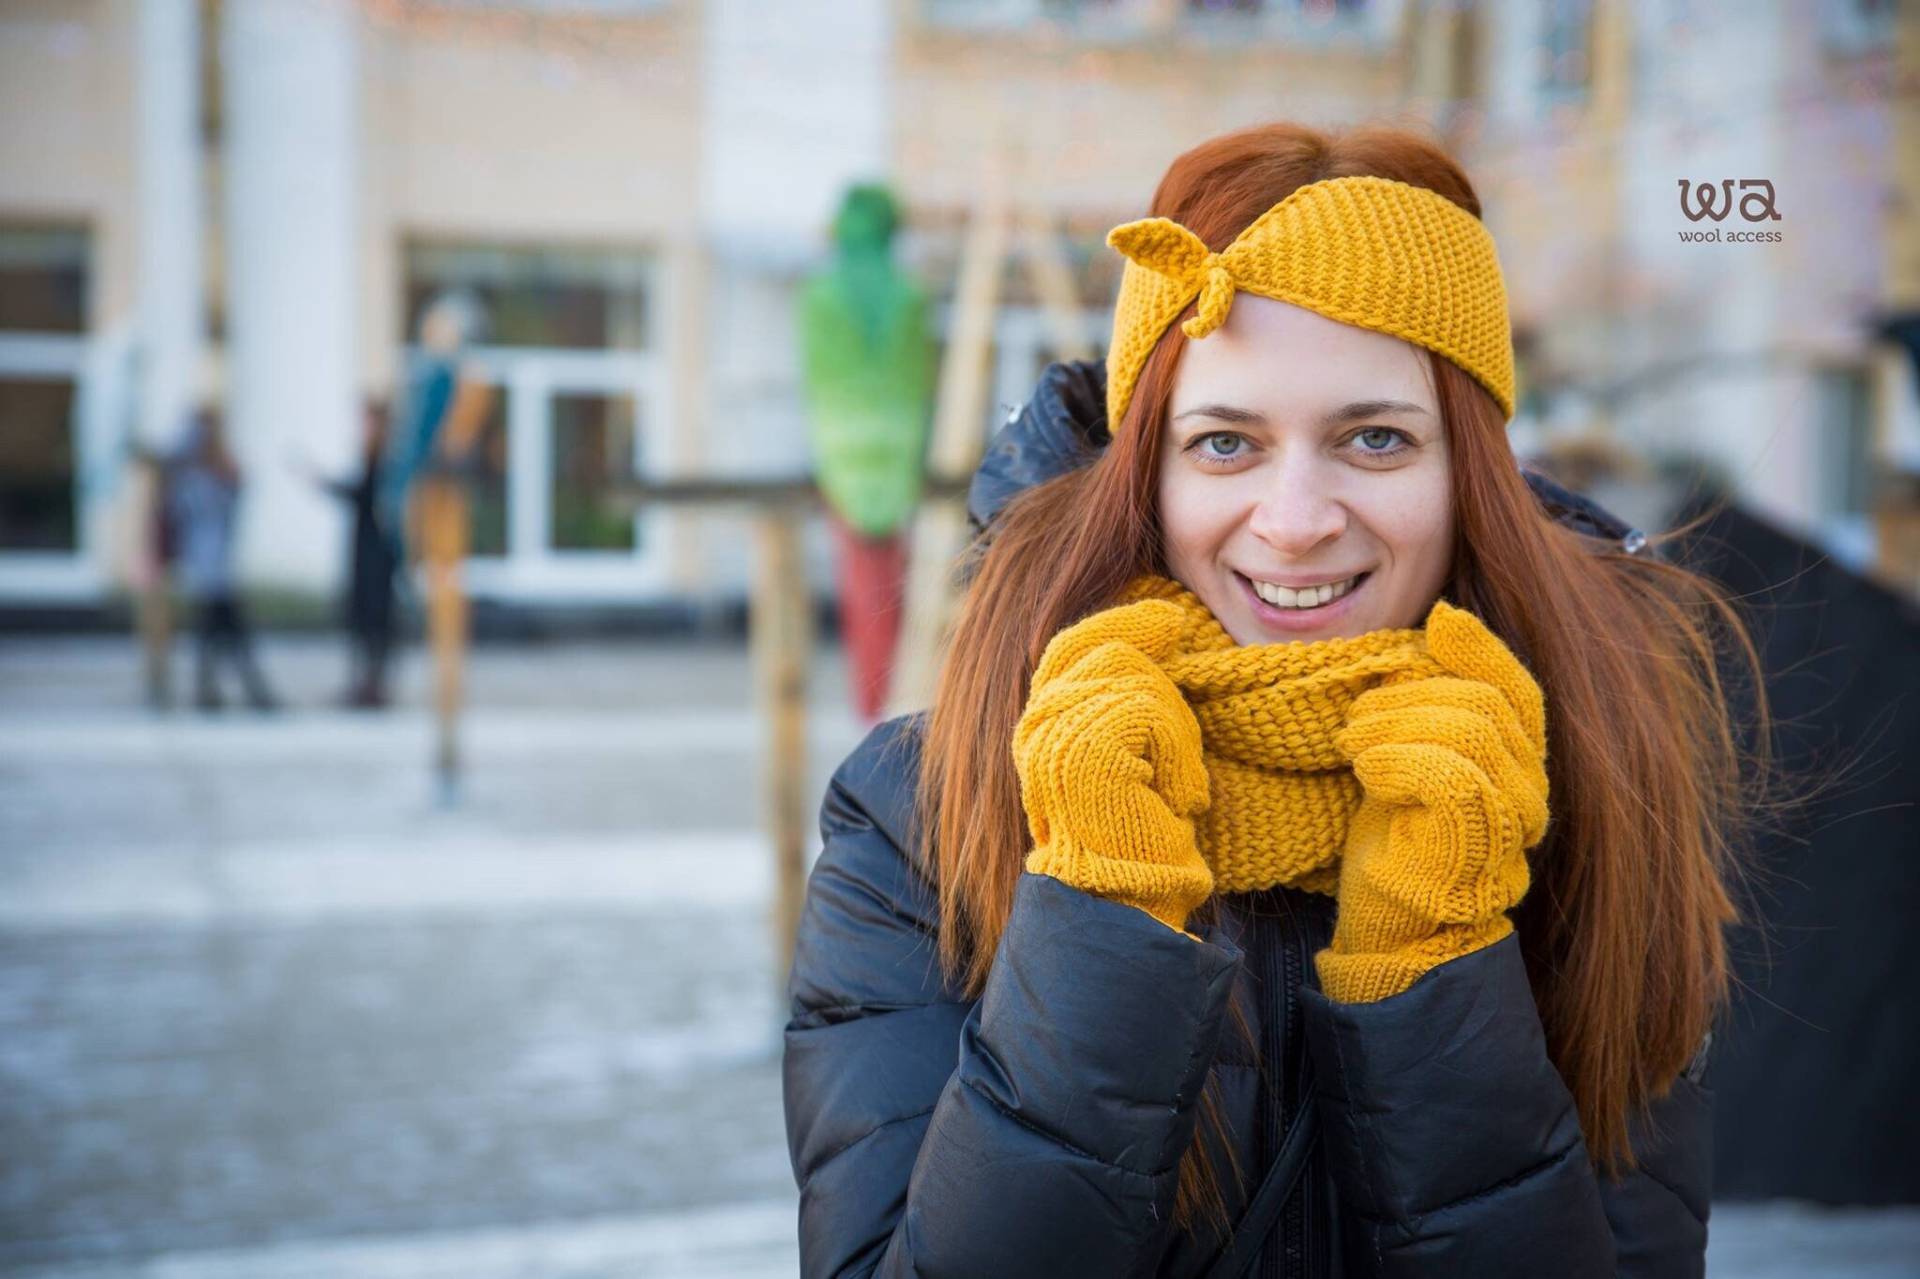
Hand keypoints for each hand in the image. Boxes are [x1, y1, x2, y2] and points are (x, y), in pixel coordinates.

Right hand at [1013, 598, 1212, 935]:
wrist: (1127, 898)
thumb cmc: (1138, 838)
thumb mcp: (1130, 755)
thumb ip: (1124, 703)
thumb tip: (1159, 634)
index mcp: (1042, 724)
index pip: (1074, 645)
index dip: (1122, 621)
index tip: (1170, 618)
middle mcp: (1037, 724)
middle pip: (1110, 653)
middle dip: (1162, 688)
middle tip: (1182, 751)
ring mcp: (1055, 733)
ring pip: (1138, 680)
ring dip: (1177, 733)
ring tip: (1179, 788)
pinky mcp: (1085, 747)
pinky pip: (1151, 710)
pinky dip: (1180, 755)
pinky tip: (1179, 798)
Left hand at [1319, 600, 1549, 1001]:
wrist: (1392, 927)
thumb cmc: (1396, 840)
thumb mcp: (1410, 756)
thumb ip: (1432, 702)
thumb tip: (1444, 621)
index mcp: (1517, 765)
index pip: (1519, 689)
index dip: (1481, 649)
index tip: (1437, 622)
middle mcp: (1528, 791)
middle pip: (1485, 702)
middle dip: (1409, 695)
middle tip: (1358, 719)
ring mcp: (1509, 822)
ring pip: (1469, 730)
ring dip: (1396, 724)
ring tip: (1356, 744)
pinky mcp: (1477, 845)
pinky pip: (1449, 773)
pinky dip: (1398, 759)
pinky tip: (1369, 773)